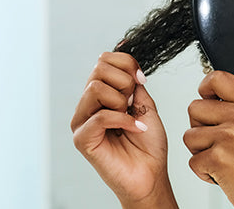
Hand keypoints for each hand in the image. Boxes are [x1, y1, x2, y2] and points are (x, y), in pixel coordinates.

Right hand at [71, 52, 176, 207]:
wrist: (151, 174)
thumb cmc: (148, 145)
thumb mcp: (146, 105)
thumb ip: (133, 84)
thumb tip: (125, 64)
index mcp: (101, 94)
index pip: (104, 60)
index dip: (127, 64)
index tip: (142, 79)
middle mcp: (88, 105)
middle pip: (98, 69)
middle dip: (125, 83)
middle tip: (134, 104)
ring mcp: (82, 121)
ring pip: (95, 88)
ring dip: (121, 101)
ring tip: (130, 118)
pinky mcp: (82, 139)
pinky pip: (100, 116)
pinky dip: (123, 120)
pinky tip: (134, 129)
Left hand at [184, 71, 233, 207]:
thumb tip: (209, 93)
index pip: (218, 77)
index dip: (205, 89)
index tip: (207, 101)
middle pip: (194, 108)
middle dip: (199, 127)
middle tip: (219, 143)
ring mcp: (230, 136)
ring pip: (189, 135)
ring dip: (200, 151)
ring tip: (223, 159)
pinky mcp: (218, 158)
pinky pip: (192, 160)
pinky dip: (203, 171)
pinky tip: (222, 173)